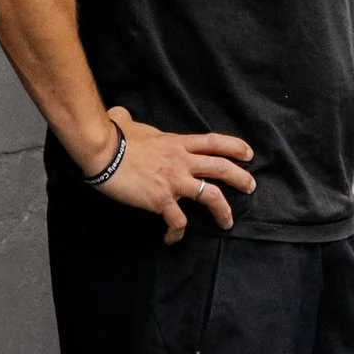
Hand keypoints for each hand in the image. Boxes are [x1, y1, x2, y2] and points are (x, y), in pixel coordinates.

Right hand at [91, 105, 256, 244]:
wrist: (103, 152)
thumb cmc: (113, 137)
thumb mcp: (126, 122)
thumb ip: (128, 119)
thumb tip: (119, 114)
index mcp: (177, 143)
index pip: (214, 142)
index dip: (235, 147)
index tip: (249, 154)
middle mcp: (181, 161)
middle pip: (221, 168)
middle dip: (241, 178)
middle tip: (251, 187)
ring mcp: (173, 181)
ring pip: (211, 196)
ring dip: (223, 211)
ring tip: (228, 223)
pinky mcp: (161, 200)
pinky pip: (178, 221)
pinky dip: (177, 233)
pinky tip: (172, 239)